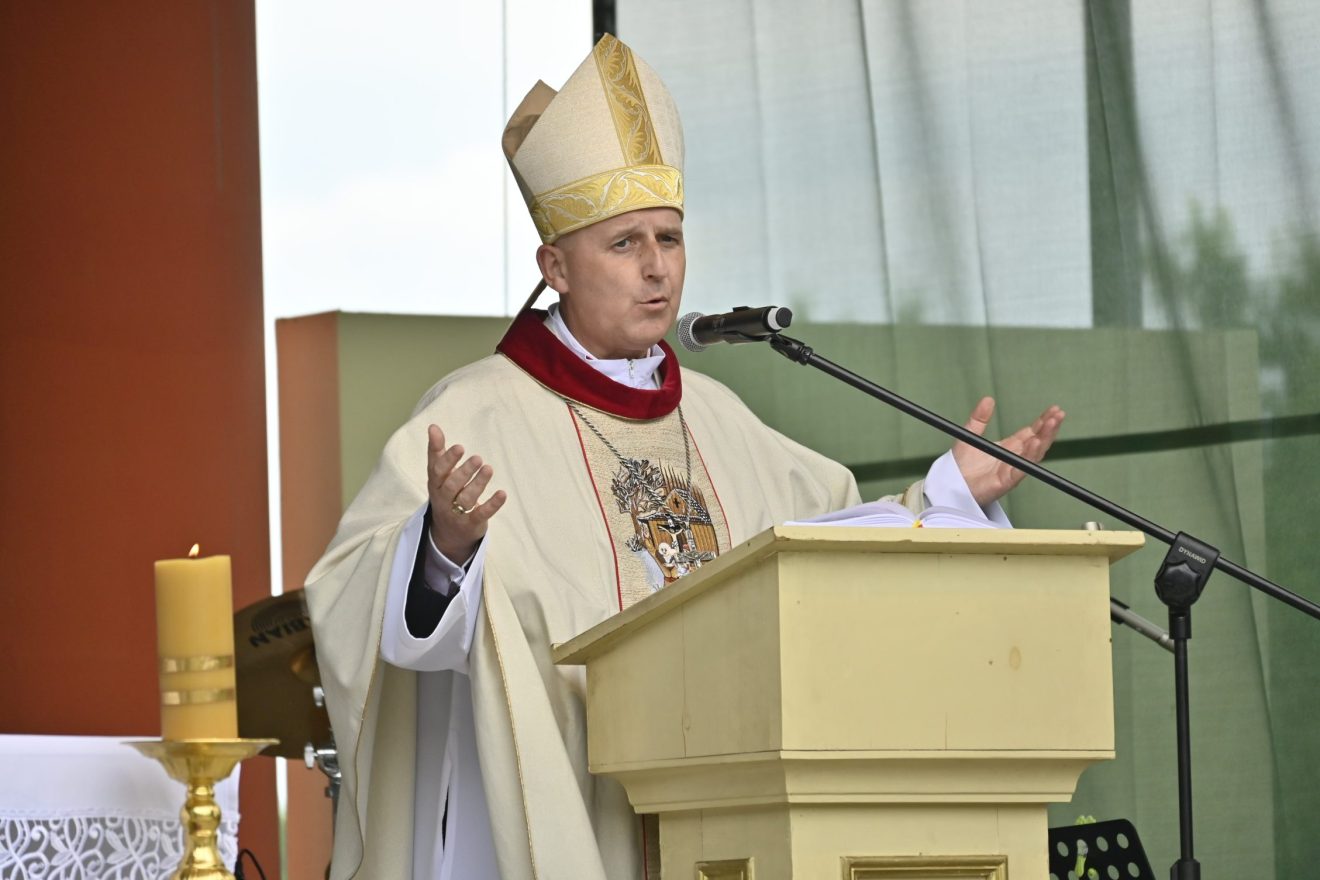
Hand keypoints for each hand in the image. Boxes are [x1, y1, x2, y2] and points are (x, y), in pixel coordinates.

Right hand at [427, 424, 506, 562]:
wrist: (448, 533)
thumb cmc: (445, 493)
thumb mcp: (438, 474)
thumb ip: (437, 450)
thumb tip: (433, 426)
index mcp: (435, 484)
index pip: (438, 471)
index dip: (448, 459)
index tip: (460, 447)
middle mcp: (444, 499)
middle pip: (452, 486)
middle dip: (464, 472)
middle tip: (478, 458)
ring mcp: (457, 513)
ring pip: (466, 499)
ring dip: (478, 484)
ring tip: (488, 469)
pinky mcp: (471, 523)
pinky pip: (481, 514)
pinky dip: (492, 505)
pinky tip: (502, 494)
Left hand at [952, 397, 1064, 507]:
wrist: (949, 485)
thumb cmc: (960, 466)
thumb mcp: (970, 436)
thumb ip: (979, 419)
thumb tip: (988, 399)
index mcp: (1009, 447)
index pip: (1032, 432)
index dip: (1043, 421)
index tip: (1054, 409)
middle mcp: (1014, 458)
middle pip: (1038, 441)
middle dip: (1049, 428)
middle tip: (1059, 413)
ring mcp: (1012, 470)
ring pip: (1034, 454)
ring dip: (1044, 438)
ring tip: (1052, 423)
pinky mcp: (1006, 482)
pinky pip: (1021, 469)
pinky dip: (1029, 456)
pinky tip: (1035, 442)